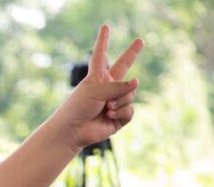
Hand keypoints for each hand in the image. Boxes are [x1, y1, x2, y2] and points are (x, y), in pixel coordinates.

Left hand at [54, 26, 144, 151]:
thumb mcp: (95, 90)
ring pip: (130, 93)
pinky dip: (120, 111)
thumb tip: (137, 82)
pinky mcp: (119, 116)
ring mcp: (115, 100)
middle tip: (140, 40)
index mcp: (97, 77)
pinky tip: (108, 115)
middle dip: (132, 53)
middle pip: (124, 66)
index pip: (101, 55)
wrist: (72, 130)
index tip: (105, 27)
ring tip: (105, 107)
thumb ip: (117, 85)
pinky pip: (129, 109)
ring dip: (119, 100)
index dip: (103, 41)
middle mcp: (107, 86)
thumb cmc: (77, 107)